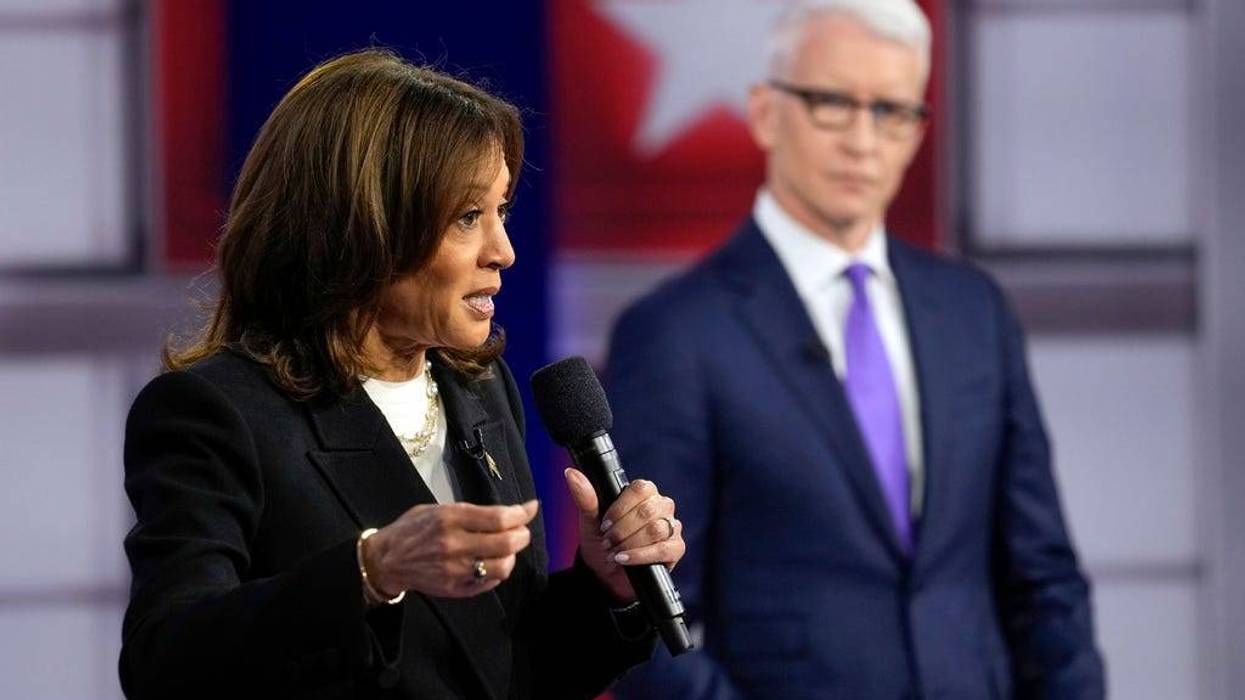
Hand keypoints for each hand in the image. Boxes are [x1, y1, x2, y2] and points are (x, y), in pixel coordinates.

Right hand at [363, 500, 538, 598]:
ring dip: (512, 556)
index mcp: (450, 518)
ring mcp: (456, 570)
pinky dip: (497, 571)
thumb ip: (472, 512)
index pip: (498, 518)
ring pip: (503, 566)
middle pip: (507, 542)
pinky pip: (490, 582)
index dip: (522, 513)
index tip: (530, 508)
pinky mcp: (456, 588)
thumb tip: (509, 512)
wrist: (386, 561)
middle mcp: (454, 544)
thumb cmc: (412, 529)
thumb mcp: (439, 509)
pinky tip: (491, 562)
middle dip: (522, 535)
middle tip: (521, 531)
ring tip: (506, 549)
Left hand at [563, 468, 685, 602]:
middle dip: (622, 530)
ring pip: (656, 529)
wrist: (606, 574)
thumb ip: (585, 498)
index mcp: (643, 493)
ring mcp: (671, 527)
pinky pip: (664, 549)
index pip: (640, 488)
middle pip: (648, 510)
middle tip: (607, 542)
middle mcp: (661, 506)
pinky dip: (641, 555)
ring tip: (614, 552)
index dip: (621, 508)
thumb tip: (571, 473)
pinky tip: (625, 560)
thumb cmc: (602, 542)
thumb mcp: (590, 521)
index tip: (604, 524)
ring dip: (630, 543)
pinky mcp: (676, 548)